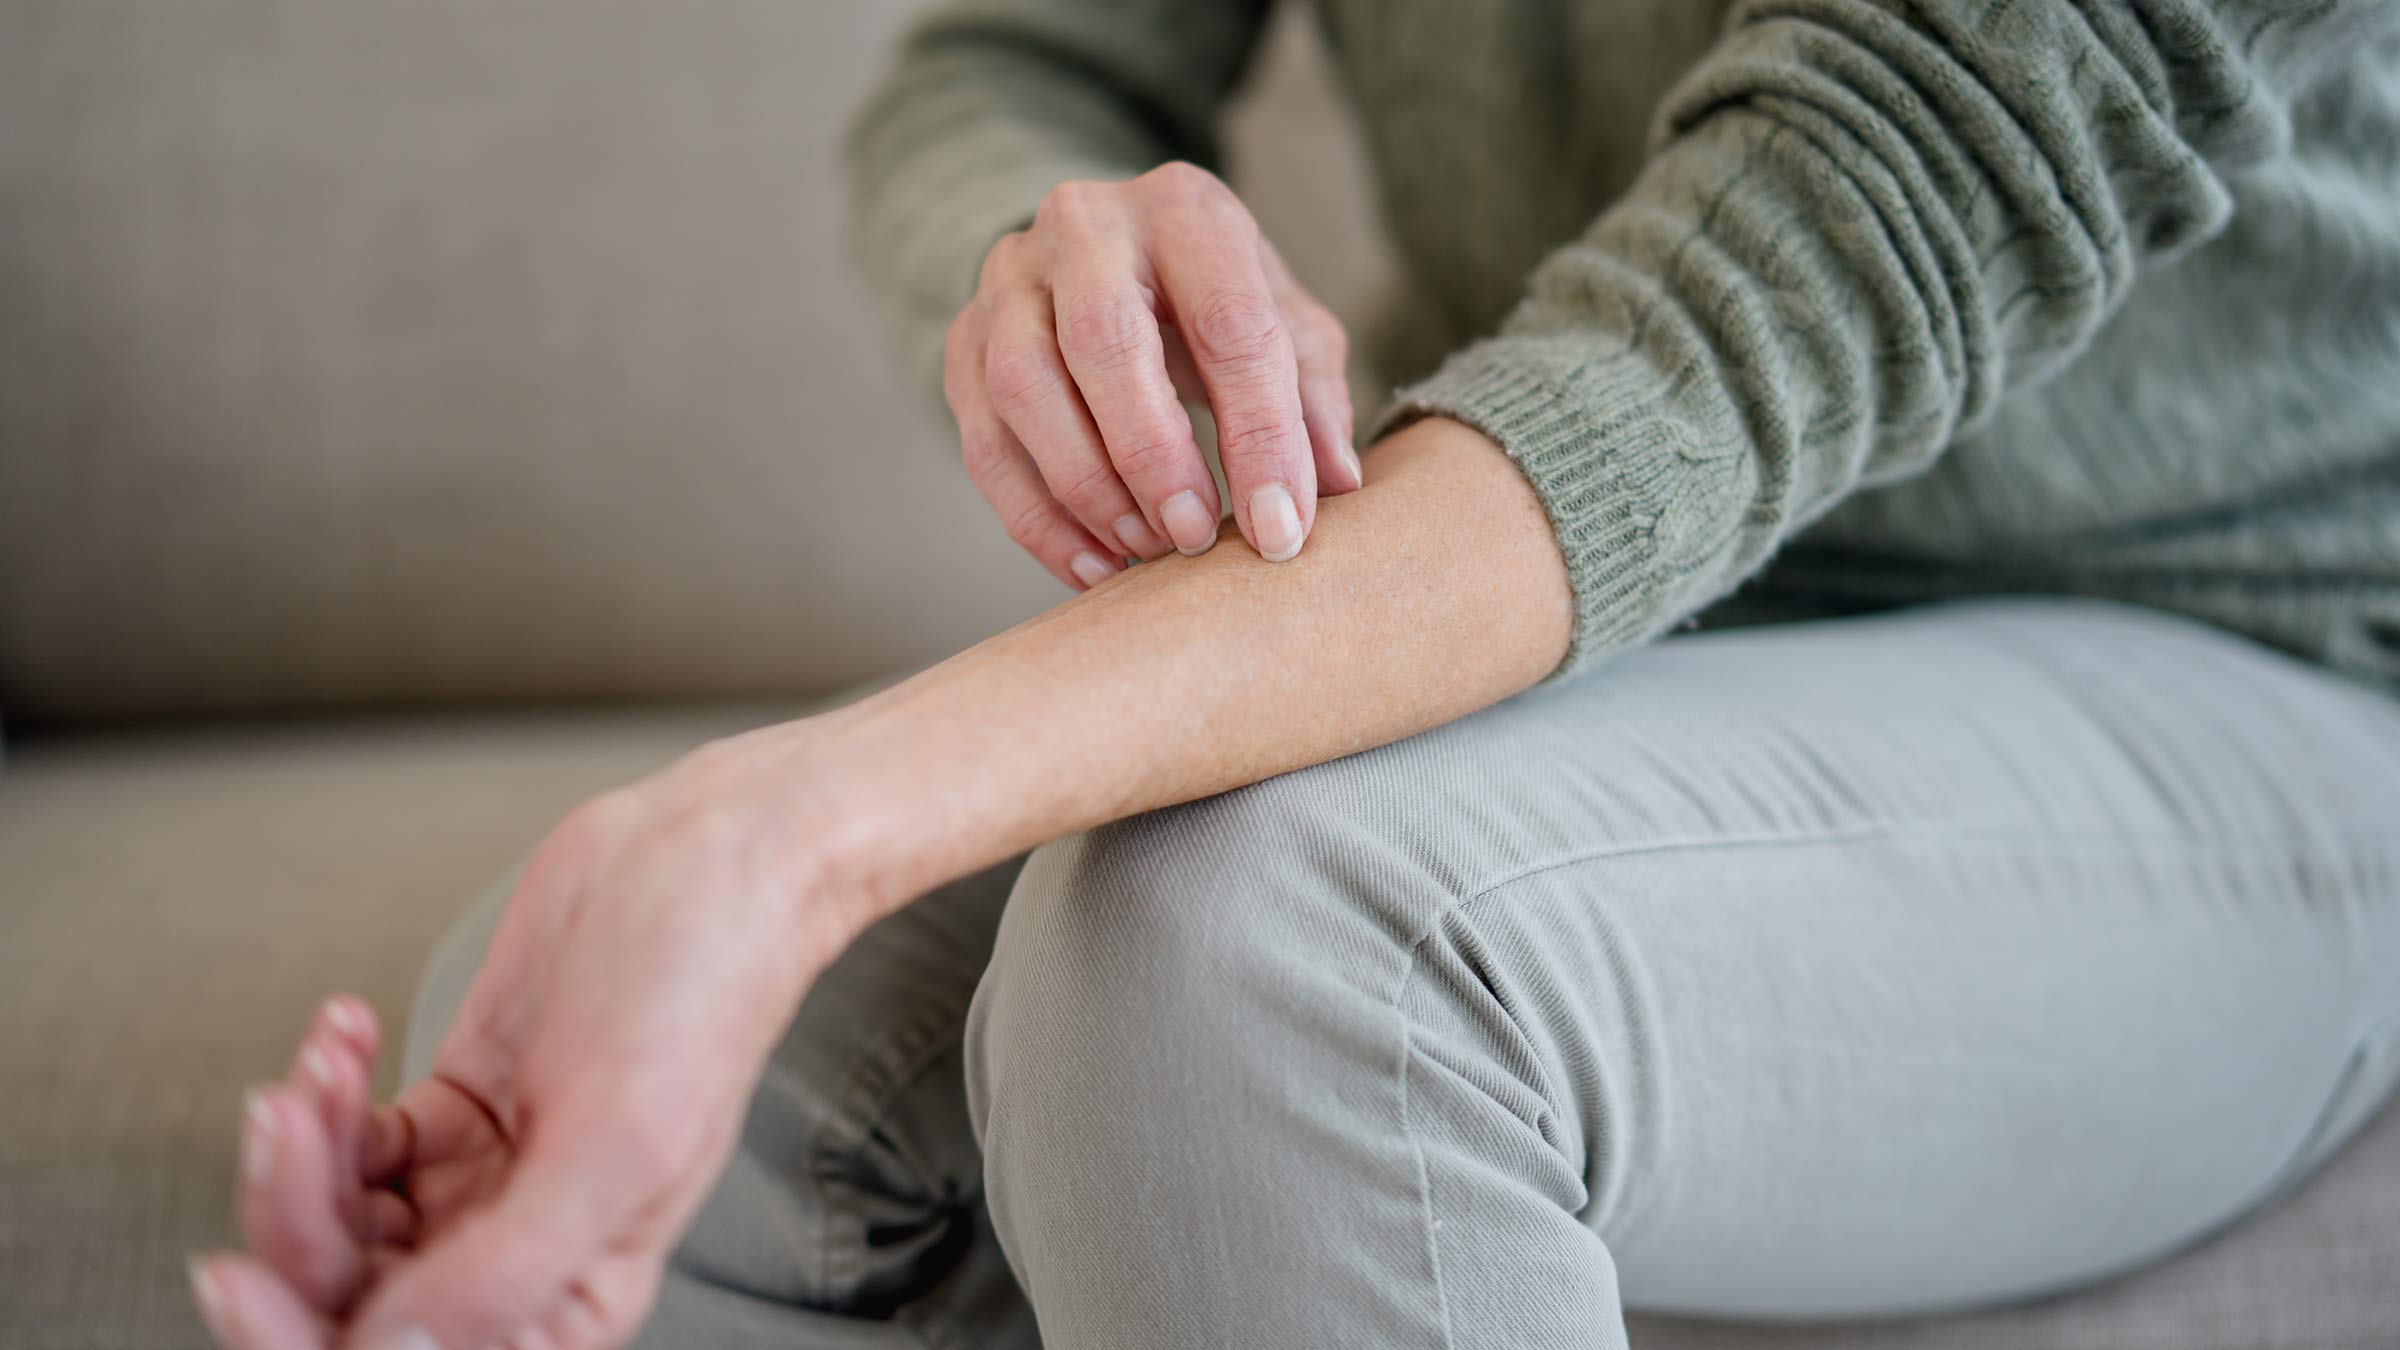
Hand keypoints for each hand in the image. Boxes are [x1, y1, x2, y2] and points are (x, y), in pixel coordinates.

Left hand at [190, 725, 878, 1349]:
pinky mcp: (455, 1112)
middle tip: (285, 1118)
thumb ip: (509, 1268)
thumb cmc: (705, 991)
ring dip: (309, 1142)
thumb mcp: (621, 1145)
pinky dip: (332, 1088)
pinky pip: (353, 1141)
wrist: (706, 861)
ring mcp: (483, 1183)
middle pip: (354, 1294)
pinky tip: (348, 1030)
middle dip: (297, 1212)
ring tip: (325, 1060)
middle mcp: (523, 1253)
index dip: (309, 1336)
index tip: (243, 1275)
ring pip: (338, 1219)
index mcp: (579, 1293)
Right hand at [947, 160, 1361, 587]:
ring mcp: (1008, 281)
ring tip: (1147, 550)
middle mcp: (1084, 228)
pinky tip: (1095, 566)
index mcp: (1184, 210)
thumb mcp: (1284, 325)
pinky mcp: (964, 341)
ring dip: (1087, 488)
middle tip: (1195, 538)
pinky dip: (1037, 519)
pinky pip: (982, 441)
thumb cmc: (1214, 301)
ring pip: (1022, 388)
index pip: (1228, 323)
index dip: (1260, 436)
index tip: (1282, 529)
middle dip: (1153, 457)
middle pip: (1104, 342)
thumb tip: (1334, 485)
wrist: (1109, 261)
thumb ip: (1311, 397)